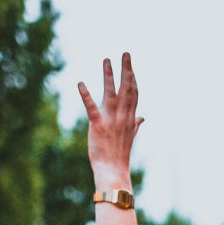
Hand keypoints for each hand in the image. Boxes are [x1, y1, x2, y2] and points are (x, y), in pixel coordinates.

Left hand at [77, 52, 142, 184]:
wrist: (113, 171)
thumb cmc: (120, 155)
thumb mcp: (130, 137)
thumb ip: (135, 124)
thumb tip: (143, 117)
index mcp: (129, 118)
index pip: (134, 94)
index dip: (133, 77)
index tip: (130, 64)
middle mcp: (122, 116)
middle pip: (127, 88)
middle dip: (126, 70)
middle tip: (125, 53)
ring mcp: (110, 120)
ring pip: (111, 93)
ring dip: (108, 76)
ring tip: (106, 60)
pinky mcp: (97, 125)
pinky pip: (91, 108)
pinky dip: (86, 95)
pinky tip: (80, 83)